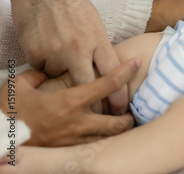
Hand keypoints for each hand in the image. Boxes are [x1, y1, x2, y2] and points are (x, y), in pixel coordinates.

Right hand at [0, 0, 128, 114]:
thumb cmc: (72, 4)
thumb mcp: (95, 23)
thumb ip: (99, 47)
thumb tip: (106, 71)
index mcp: (97, 39)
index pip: (112, 73)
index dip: (119, 94)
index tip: (121, 108)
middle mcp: (78, 48)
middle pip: (90, 86)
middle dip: (96, 105)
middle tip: (100, 113)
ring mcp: (54, 52)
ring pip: (61, 78)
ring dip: (63, 74)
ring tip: (62, 53)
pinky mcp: (34, 53)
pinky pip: (42, 68)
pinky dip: (45, 63)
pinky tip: (45, 45)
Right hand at [0, 58, 140, 146]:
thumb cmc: (5, 112)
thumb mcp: (18, 86)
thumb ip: (37, 75)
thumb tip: (46, 73)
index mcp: (69, 102)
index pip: (106, 84)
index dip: (124, 72)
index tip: (136, 63)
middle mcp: (76, 124)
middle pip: (116, 122)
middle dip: (128, 118)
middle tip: (130, 112)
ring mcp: (71, 142)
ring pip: (105, 140)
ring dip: (116, 133)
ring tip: (121, 126)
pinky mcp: (64, 154)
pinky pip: (89, 150)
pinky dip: (99, 144)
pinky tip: (100, 139)